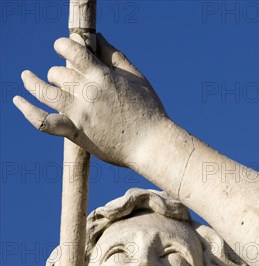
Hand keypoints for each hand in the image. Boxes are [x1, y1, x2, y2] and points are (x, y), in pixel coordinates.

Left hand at [13, 34, 167, 167]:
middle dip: (58, 73)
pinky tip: (18, 102)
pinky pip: (45, 122)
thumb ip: (114, 55)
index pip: (72, 50)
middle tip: (63, 79)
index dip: (63, 44)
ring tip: (26, 77)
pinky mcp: (76, 132)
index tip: (60, 45)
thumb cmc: (148, 111)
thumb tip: (96, 37)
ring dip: (33, 83)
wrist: (151, 144)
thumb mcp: (135, 77)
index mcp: (101, 75)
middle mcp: (87, 92)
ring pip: (46, 92)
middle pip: (59, 73)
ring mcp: (79, 113)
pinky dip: (29, 112)